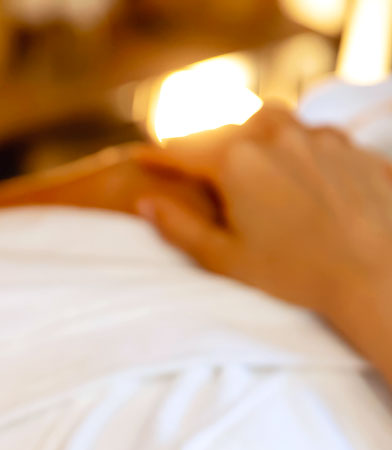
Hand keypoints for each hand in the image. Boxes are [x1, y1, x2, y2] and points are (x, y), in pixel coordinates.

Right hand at [135, 106, 391, 321]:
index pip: (182, 151)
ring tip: (238, 152)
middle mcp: (276, 136)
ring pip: (269, 120)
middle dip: (201, 143)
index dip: (156, 156)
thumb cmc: (294, 273)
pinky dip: (290, 144)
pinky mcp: (351, 148)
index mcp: (236, 161)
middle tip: (184, 157)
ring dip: (246, 132)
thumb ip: (178, 227)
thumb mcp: (223, 257)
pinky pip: (311, 134)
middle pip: (225, 130)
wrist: (375, 274)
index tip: (138, 157)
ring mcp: (319, 137)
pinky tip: (289, 166)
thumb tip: (145, 205)